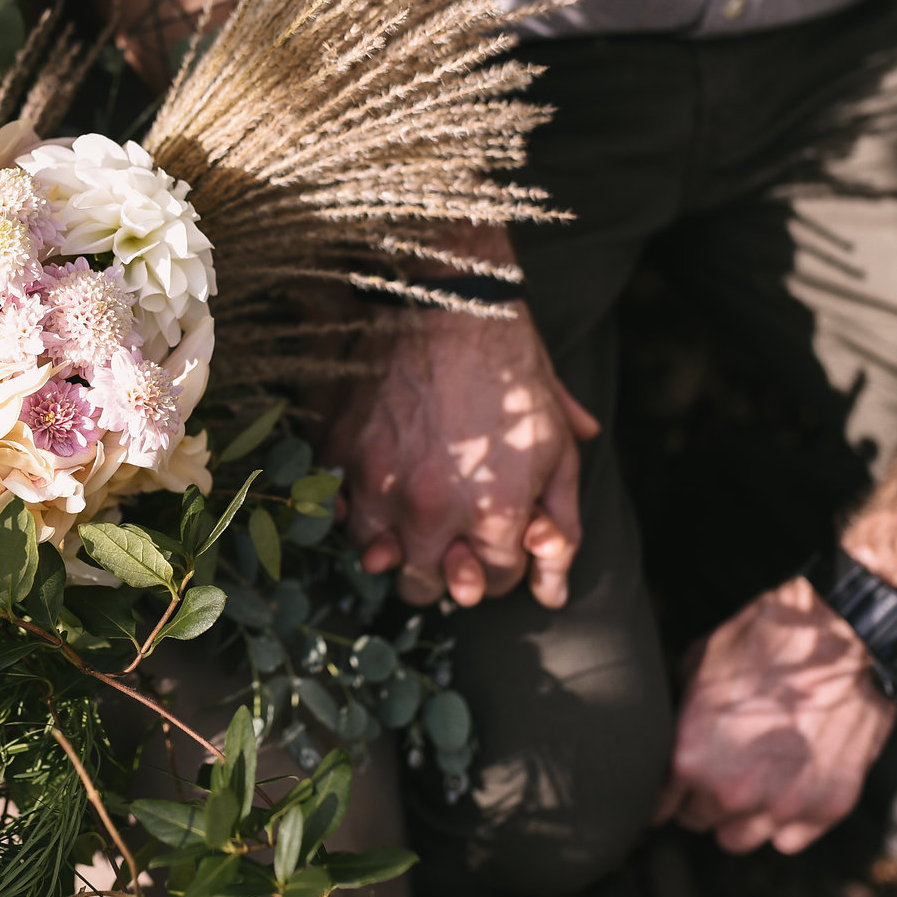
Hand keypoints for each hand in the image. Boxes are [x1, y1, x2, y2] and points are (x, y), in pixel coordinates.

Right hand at [333, 307, 599, 607]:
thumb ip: (561, 524)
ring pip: (375, 557)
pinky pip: (335, 508)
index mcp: (494, 512)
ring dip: (394, 545)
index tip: (497, 535)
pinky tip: (374, 490)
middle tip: (451, 539)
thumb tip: (554, 595)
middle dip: (444, 570)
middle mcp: (431, 511)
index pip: (493, 583)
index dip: (500, 563)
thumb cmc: (510, 373)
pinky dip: (352, 508)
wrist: (447, 301)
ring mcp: (376, 483)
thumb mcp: (557, 445)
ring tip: (410, 516)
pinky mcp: (339, 453)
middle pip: (426, 587)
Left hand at [657, 575, 896, 852]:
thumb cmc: (769, 642)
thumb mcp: (699, 664)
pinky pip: (788, 839)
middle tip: (715, 772)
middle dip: (701, 800)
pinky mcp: (826, 807)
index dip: (665, 793)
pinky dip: (783, 822)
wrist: (844, 638)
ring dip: (738, 818)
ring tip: (747, 786)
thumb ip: (679, 713)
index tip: (672, 787)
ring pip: (739, 839)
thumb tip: (669, 731)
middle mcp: (733, 792)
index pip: (661, 805)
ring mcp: (782, 805)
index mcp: (691, 758)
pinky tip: (782, 790)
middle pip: (699, 821)